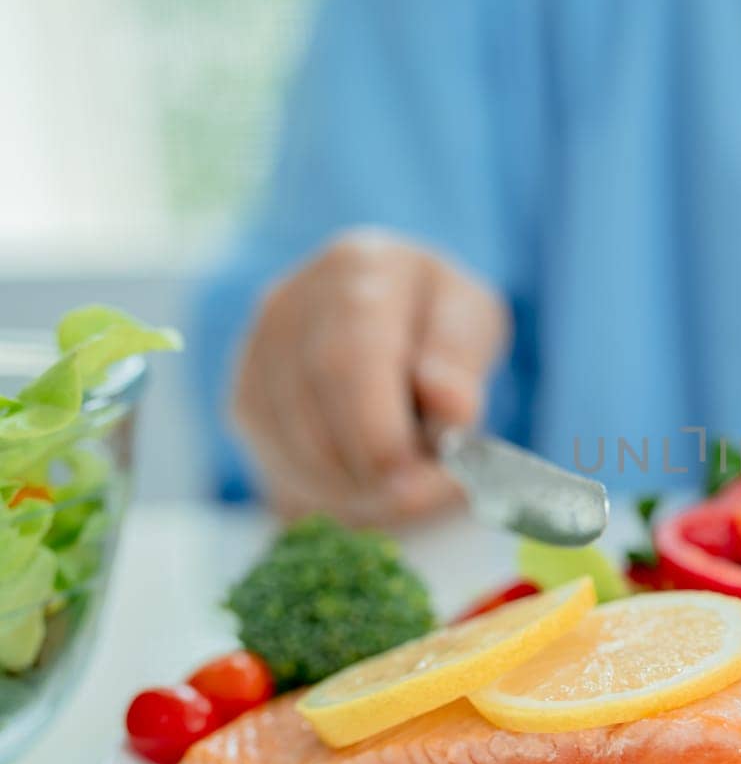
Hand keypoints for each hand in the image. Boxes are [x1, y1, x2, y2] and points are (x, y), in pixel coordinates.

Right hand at [232, 230, 508, 525]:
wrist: (396, 322)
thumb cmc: (438, 324)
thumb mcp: (472, 324)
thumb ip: (462, 362)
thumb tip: (451, 405)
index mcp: (361, 266)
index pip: (350, 356)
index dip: (375, 428)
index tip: (410, 475)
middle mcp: (293, 299)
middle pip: (312, 401)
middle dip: (364, 464)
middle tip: (412, 497)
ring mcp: (258, 347)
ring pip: (288, 440)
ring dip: (348, 485)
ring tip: (401, 491)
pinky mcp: (245, 396)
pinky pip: (275, 459)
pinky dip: (323, 489)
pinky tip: (365, 487)